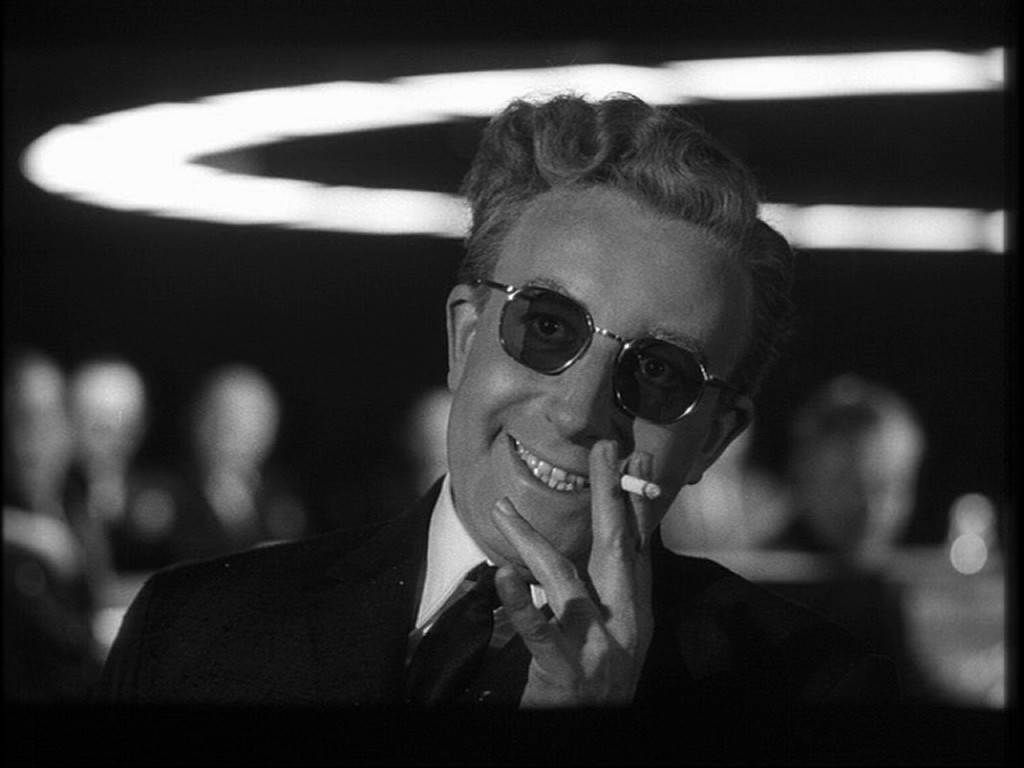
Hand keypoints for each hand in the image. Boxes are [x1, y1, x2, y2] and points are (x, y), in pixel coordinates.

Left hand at [489, 440, 655, 706]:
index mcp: (635, 608)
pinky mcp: (564, 668)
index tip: (637, 455)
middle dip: (611, 494)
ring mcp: (596, 645)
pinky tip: (502, 573)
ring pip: (565, 581)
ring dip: (533, 540)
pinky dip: (519, 601)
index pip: (638, 542)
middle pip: (616, 548)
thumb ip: (617, 579)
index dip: (638, 498)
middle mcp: (625, 622)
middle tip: (605, 448)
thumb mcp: (620, 625)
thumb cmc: (599, 672)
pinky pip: (539, 630)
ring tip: (503, 509)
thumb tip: (620, 526)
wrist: (592, 727)